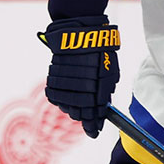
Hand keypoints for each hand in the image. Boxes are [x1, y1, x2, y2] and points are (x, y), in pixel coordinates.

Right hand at [39, 16, 120, 137]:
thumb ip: (105, 90)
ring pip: (66, 107)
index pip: (93, 114)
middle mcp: (79, 88)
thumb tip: (102, 106)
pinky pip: (55, 97)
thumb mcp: (110, 70)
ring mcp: (65, 83)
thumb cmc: (99, 50)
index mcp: (96, 87)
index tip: (94, 132)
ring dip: (72, 108)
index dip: (93, 126)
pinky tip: (68, 95)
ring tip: (78, 102)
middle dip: (84, 117)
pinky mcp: (53, 77)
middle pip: (78, 113)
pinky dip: (62, 99)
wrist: (79, 31)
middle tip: (88, 116)